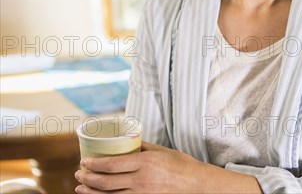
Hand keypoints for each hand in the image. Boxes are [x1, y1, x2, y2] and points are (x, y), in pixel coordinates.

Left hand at [74, 141, 204, 192]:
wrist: (196, 184)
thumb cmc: (181, 165)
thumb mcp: (162, 150)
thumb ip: (142, 146)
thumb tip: (126, 140)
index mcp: (145, 163)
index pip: (112, 164)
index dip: (94, 164)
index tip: (84, 162)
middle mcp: (141, 180)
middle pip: (106, 181)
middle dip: (88, 179)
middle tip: (79, 174)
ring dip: (92, 192)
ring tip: (81, 188)